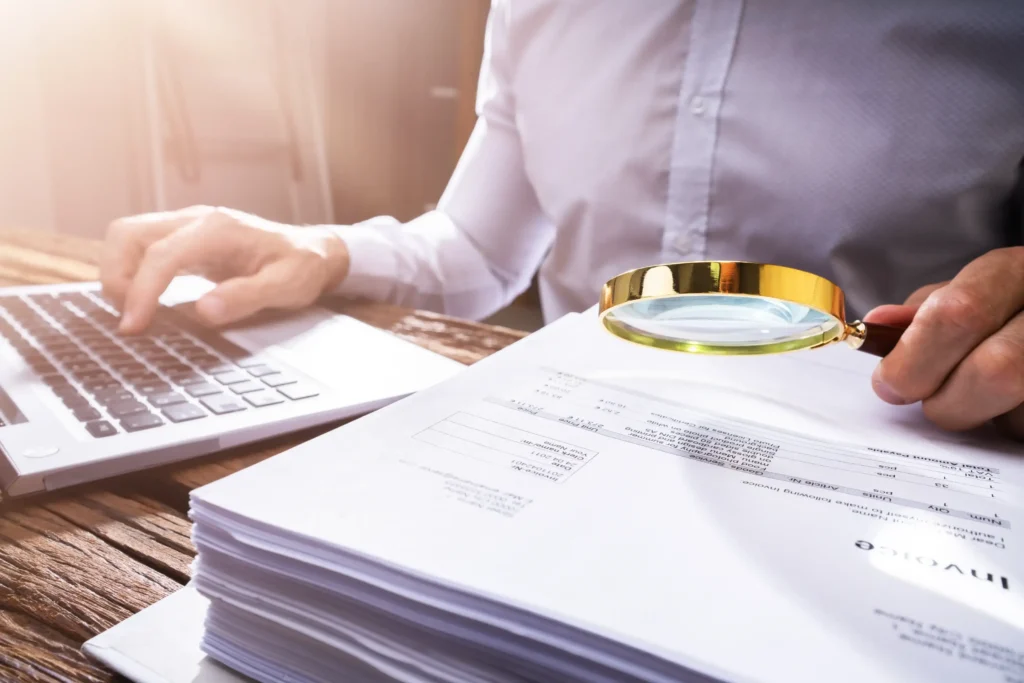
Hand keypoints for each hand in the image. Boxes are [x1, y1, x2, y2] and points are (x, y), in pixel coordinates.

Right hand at [101, 206, 349, 333]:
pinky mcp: (183, 239)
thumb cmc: (302, 267)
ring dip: (119, 272)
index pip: (161, 255)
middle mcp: (196, 220)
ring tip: (134, 311)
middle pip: (127, 234)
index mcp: (219, 230)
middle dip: (116, 276)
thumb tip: (204, 310)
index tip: (134, 325)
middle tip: (130, 318)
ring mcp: (186, 226)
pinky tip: (144, 300)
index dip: (141, 291)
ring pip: (127, 237)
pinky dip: (131, 271)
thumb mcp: (287, 286)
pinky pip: (140, 247)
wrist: (313, 251)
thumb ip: (247, 297)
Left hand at [864, 247, 1023, 439]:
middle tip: (934, 403)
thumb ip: (925, 312)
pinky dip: (1012, 425)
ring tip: (986, 397)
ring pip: (1019, 413)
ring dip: (987, 417)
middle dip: (948, 400)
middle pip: (995, 369)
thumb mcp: (972, 292)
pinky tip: (1012, 404)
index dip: (913, 358)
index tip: (889, 384)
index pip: (957, 314)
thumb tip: (876, 326)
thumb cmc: (1008, 306)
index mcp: (1016, 271)